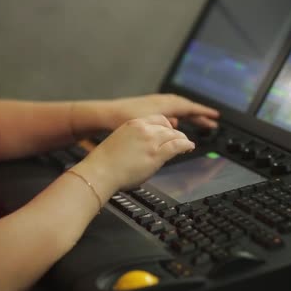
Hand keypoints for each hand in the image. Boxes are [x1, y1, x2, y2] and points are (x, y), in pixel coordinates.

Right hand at [78, 115, 194, 190]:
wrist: (100, 171)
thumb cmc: (105, 163)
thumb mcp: (121, 142)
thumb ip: (135, 141)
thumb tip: (145, 149)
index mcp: (133, 124)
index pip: (158, 119)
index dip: (167, 125)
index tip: (171, 131)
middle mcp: (144, 129)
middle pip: (168, 127)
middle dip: (176, 134)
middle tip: (181, 140)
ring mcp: (151, 141)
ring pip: (174, 136)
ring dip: (183, 139)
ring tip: (187, 144)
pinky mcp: (156, 154)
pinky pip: (177, 145)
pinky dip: (186, 145)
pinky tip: (189, 147)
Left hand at [107, 94, 219, 129]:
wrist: (103, 115)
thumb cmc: (122, 120)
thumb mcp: (147, 128)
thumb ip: (165, 132)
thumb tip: (181, 133)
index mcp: (162, 105)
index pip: (188, 108)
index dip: (203, 113)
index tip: (215, 117)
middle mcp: (159, 102)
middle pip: (185, 107)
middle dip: (198, 114)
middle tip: (211, 122)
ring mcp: (152, 104)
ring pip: (176, 108)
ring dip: (187, 114)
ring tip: (196, 122)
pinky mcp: (145, 109)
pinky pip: (166, 111)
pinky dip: (174, 116)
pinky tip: (173, 124)